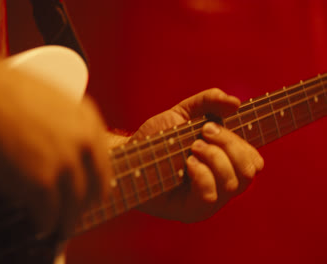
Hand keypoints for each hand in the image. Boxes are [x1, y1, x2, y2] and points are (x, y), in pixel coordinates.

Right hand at [0, 66, 112, 236]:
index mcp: (85, 117)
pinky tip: (40, 225)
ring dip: (65, 219)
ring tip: (58, 226)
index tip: (90, 193)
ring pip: (72, 205)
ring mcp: (64, 163)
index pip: (102, 162)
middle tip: (73, 213)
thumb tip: (56, 147)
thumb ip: (61, 125)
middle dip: (82, 204)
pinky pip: (49, 214)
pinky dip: (44, 224)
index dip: (95, 183)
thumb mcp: (45, 99)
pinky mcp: (41, 184)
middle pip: (91, 187)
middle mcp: (82, 141)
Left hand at [133, 88, 263, 222]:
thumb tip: (235, 102)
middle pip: (249, 170)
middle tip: (200, 136)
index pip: (253, 160)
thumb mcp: (183, 113)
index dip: (238, 141)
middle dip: (228, 146)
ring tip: (190, 150)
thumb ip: (208, 102)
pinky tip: (187, 164)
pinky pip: (210, 196)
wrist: (129, 157)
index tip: (208, 127)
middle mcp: (221, 183)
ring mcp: (209, 200)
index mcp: (225, 163)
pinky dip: (201, 175)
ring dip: (213, 159)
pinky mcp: (192, 211)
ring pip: (233, 183)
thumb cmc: (156, 139)